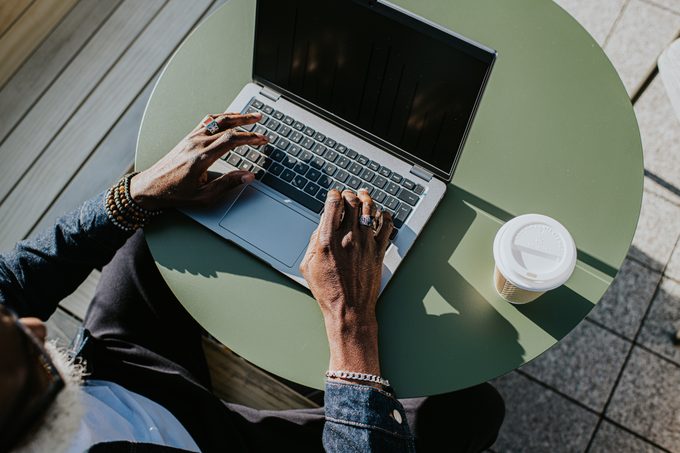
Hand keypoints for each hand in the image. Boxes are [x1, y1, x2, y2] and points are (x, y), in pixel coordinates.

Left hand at [130, 112, 266, 209]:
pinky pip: (208, 121)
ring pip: (217, 120)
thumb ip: (227, 184)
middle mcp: (197, 143)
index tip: (263, 139)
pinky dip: (222, 117)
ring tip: (250, 116)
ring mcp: (192, 138)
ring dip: (236, 116)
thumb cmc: (175, 193)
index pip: (231, 140)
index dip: (250, 138)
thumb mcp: (203, 196)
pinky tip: (229, 118)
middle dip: (247, 123)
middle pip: (227, 126)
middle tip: (261, 121)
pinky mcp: (188, 137)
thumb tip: (248, 176)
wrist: (151, 186)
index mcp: (202, 157)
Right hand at [300, 188, 392, 375]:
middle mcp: (348, 238)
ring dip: (367, 199)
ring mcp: (366, 244)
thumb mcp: (309, 266)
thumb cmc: (328, 292)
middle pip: (352, 202)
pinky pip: (387, 226)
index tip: (333, 195)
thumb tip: (321, 226)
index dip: (333, 195)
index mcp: (328, 240)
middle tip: (347, 195)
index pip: (333, 204)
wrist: (349, 310)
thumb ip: (314, 242)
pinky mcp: (378, 252)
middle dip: (349, 194)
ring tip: (364, 196)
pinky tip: (381, 214)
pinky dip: (385, 216)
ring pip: (370, 210)